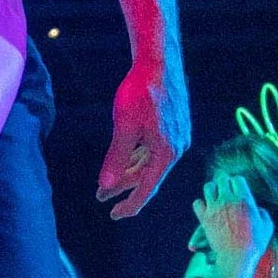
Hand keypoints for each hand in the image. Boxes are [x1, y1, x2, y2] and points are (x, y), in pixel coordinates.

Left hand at [99, 61, 188, 219]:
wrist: (159, 62)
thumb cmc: (141, 91)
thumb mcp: (124, 126)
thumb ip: (116, 158)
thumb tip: (107, 185)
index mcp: (166, 152)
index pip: (147, 188)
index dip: (130, 204)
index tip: (114, 215)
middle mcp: (176, 148)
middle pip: (147, 177)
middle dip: (123, 188)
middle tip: (100, 197)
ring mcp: (176, 137)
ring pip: (149, 163)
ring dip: (128, 173)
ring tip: (107, 183)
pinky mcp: (173, 127)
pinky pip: (153, 151)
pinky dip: (137, 158)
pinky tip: (124, 161)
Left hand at [192, 167, 274, 277]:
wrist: (236, 258)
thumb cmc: (254, 244)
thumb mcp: (267, 227)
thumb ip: (263, 213)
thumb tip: (257, 209)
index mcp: (244, 199)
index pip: (237, 179)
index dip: (238, 183)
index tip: (239, 189)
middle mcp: (228, 200)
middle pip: (221, 178)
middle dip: (225, 182)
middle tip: (227, 189)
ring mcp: (214, 208)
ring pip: (208, 187)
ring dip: (212, 190)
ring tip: (217, 197)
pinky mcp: (204, 218)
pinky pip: (197, 203)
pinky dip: (201, 204)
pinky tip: (207, 209)